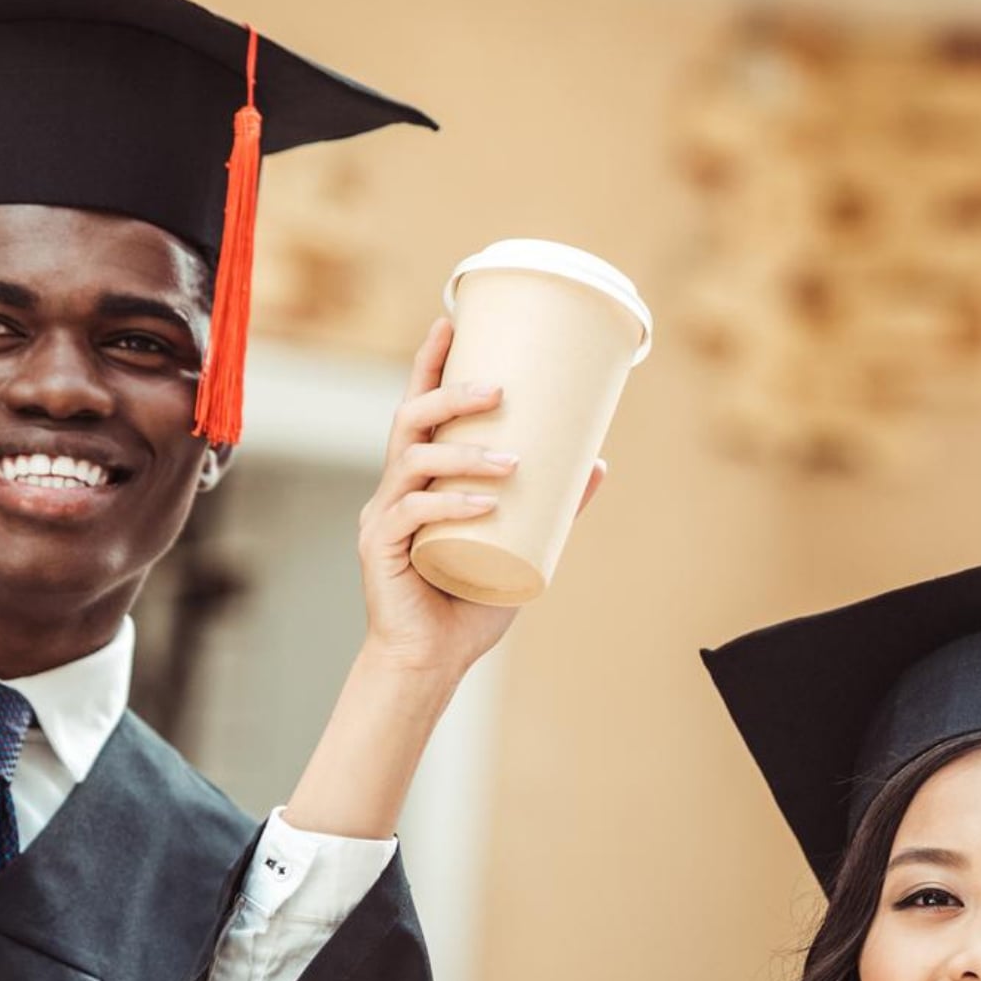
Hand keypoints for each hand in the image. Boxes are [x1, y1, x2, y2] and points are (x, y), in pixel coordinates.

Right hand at [356, 316, 606, 682]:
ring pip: (413, 461)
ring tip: (513, 461)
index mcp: (419, 478)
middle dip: (450, 394)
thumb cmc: (471, 600)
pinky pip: (414, 512)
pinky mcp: (381, 548)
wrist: (431, 660)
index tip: (452, 320)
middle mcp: (394, 487)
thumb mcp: (524, 544)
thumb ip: (555, 506)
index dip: (430, 363)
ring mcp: (384, 516)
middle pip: (411, 420)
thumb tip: (599, 463)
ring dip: (464, 453)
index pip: (419, 408)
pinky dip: (452, 504)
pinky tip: (486, 504)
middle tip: (499, 389)